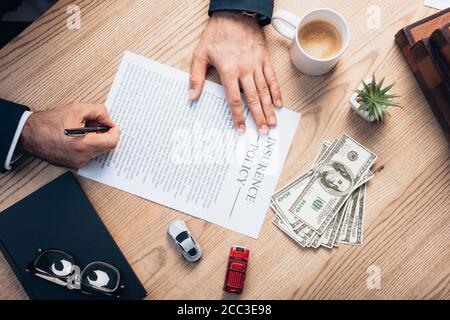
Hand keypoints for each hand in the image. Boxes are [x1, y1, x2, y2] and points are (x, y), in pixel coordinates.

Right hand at [19, 102, 120, 168]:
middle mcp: (82, 157)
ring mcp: (77, 163)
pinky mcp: (73, 164)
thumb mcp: (77, 108)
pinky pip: (88, 154)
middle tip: (95, 122)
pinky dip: (88, 144)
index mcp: (84, 145)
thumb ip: (98, 112)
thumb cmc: (48, 122)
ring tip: (84, 128)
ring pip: (98, 150)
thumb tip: (109, 118)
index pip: (112, 142)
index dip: (115, 131)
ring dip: (96, 138)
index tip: (112, 124)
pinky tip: (79, 136)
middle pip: (106, 146)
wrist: (28, 134)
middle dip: (104, 133)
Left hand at [189, 11, 282, 134]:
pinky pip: (272, 78)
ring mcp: (256, 64)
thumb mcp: (200, 54)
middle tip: (263, 132)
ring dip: (269, 108)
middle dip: (258, 117)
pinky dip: (277, 91)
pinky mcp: (264, 58)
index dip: (237, 117)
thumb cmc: (216, 34)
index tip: (241, 129)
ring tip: (273, 122)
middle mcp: (244, 70)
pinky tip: (279, 103)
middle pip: (252, 99)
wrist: (234, 14)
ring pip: (264, 91)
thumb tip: (191, 97)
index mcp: (228, 71)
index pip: (234, 100)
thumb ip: (196, 77)